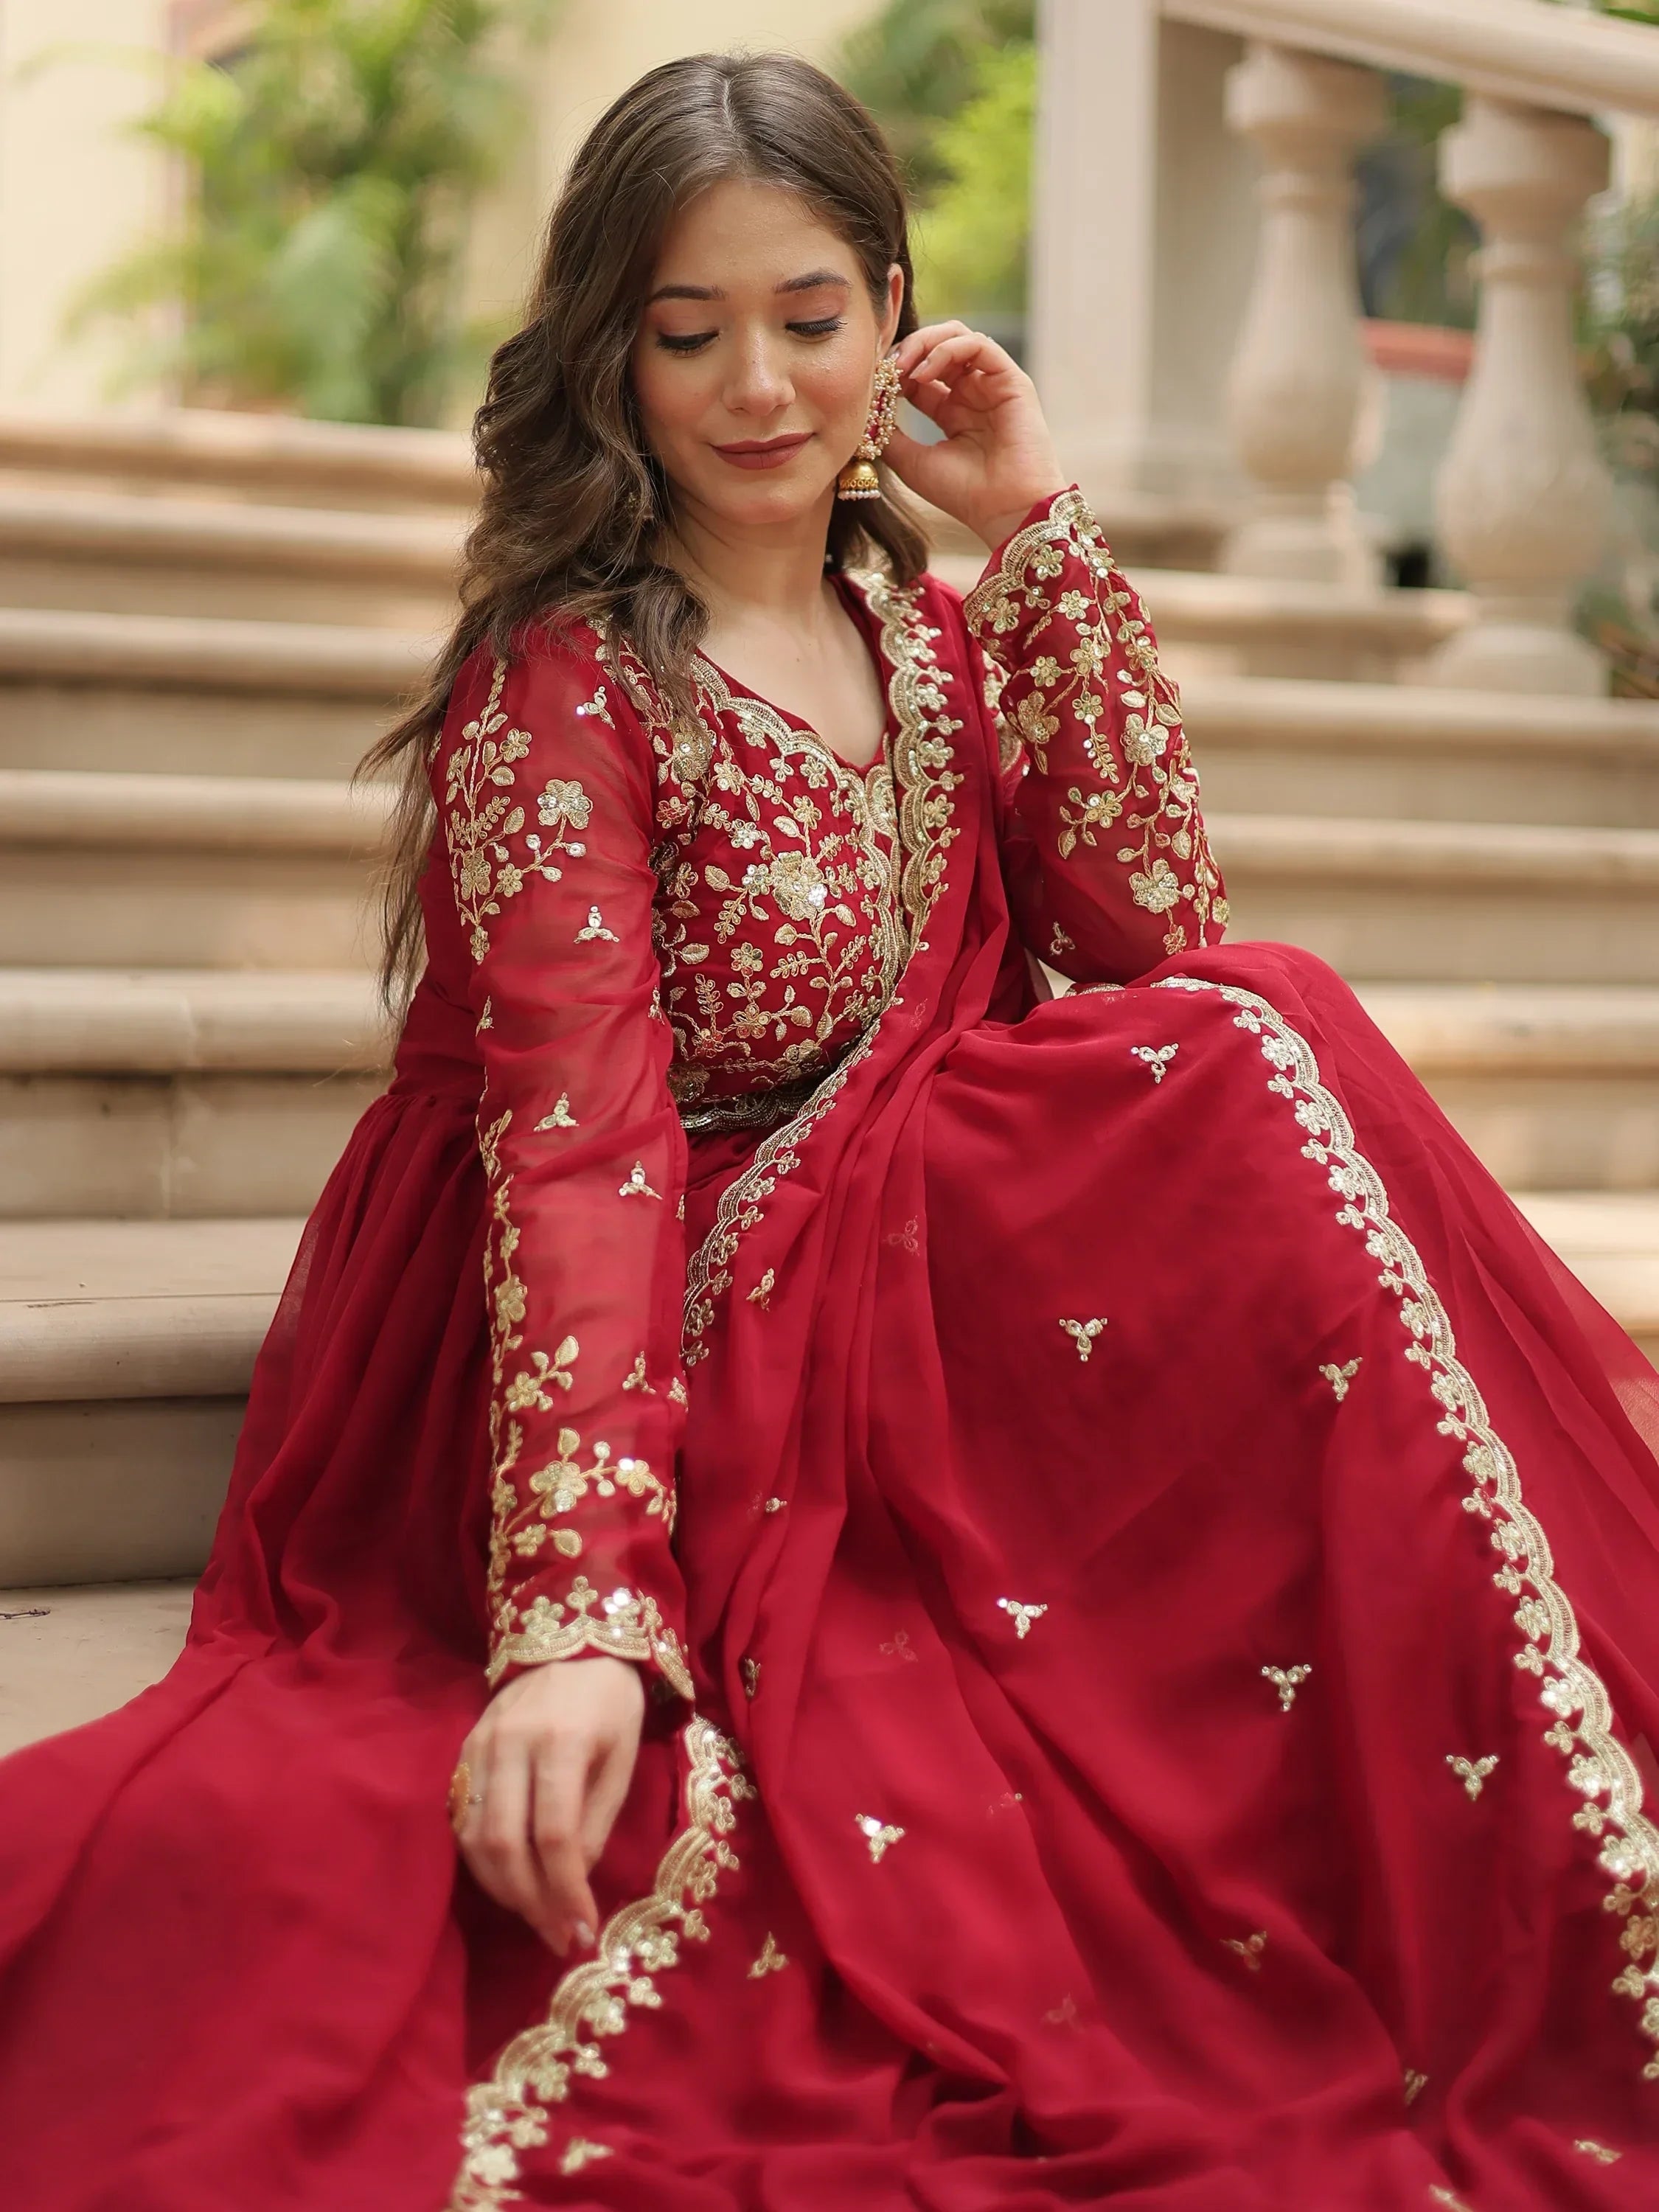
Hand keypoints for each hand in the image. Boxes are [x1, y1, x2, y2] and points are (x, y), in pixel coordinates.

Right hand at [453, 1654, 644, 1954]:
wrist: (574, 1643)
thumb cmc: (611, 1705)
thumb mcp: (623, 1760)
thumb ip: (596, 1823)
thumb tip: (572, 1885)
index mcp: (563, 1742)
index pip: (555, 1836)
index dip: (565, 1893)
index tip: (581, 1933)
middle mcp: (511, 1743)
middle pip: (504, 1844)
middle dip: (530, 1902)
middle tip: (556, 1935)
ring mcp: (479, 1746)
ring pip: (473, 1838)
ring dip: (502, 1888)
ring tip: (536, 1913)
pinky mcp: (462, 1751)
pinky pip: (460, 1819)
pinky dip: (480, 1859)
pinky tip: (509, 1877)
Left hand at [883, 321, 1067, 549]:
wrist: (1006, 513)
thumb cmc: (964, 495)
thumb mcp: (911, 462)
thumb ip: (888, 434)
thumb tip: (862, 411)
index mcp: (952, 411)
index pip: (919, 373)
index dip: (893, 370)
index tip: (871, 382)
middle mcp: (972, 393)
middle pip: (936, 347)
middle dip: (906, 350)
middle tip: (883, 368)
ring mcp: (992, 385)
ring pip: (956, 337)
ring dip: (923, 344)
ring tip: (901, 368)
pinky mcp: (1011, 380)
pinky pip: (977, 345)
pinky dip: (946, 350)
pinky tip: (923, 373)